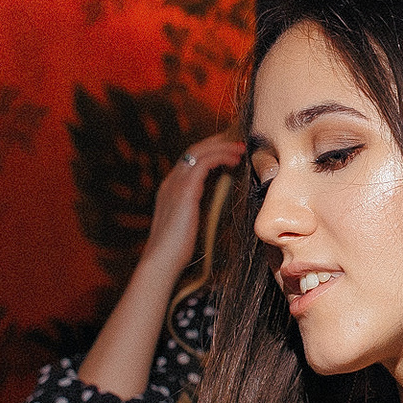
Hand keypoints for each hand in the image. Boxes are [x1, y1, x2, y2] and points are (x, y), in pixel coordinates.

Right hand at [140, 134, 245, 279]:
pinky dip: (221, 157)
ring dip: (222, 147)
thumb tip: (218, 205)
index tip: (228, 149)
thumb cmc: (177, 251)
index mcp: (170, 189)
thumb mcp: (189, 225)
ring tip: (240, 148)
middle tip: (237, 141)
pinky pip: (204, 163)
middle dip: (217, 142)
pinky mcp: (184, 190)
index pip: (190, 160)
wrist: (162, 261)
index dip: (210, 151)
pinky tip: (235, 160)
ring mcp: (175, 184)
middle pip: (194, 150)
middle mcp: (171, 182)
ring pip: (199, 152)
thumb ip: (199, 210)